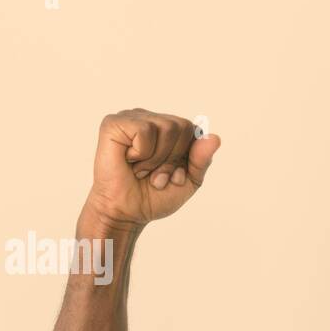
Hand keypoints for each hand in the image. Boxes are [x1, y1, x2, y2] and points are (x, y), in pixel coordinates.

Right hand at [84, 109, 220, 228]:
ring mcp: (131, 118)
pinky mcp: (114, 123)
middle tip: (155, 175)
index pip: (193, 129)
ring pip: (166, 127)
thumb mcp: (189, 180)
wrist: (127, 212)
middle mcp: (149, 118)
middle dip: (173, 158)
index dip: (187, 156)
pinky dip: (142, 153)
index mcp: (166, 129)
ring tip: (142, 170)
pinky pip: (144, 130)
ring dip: (157, 159)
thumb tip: (215, 138)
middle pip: (182, 126)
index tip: (172, 174)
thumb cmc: (154, 195)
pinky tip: (129, 160)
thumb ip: (202, 160)